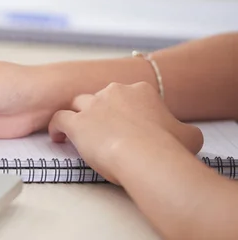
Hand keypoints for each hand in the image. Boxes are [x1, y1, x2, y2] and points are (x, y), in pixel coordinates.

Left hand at [48, 81, 203, 183]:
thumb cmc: (169, 146)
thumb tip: (185, 134)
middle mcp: (114, 92)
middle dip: (102, 111)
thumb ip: (184, 130)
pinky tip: (59, 137)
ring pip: (78, 103)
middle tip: (105, 130)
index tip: (129, 127)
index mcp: (141, 90)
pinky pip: (60, 118)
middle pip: (102, 97)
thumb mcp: (189, 135)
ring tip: (78, 131)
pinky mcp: (77, 122)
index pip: (129, 96)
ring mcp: (93, 106)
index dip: (128, 111)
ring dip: (78, 115)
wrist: (146, 155)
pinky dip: (57, 126)